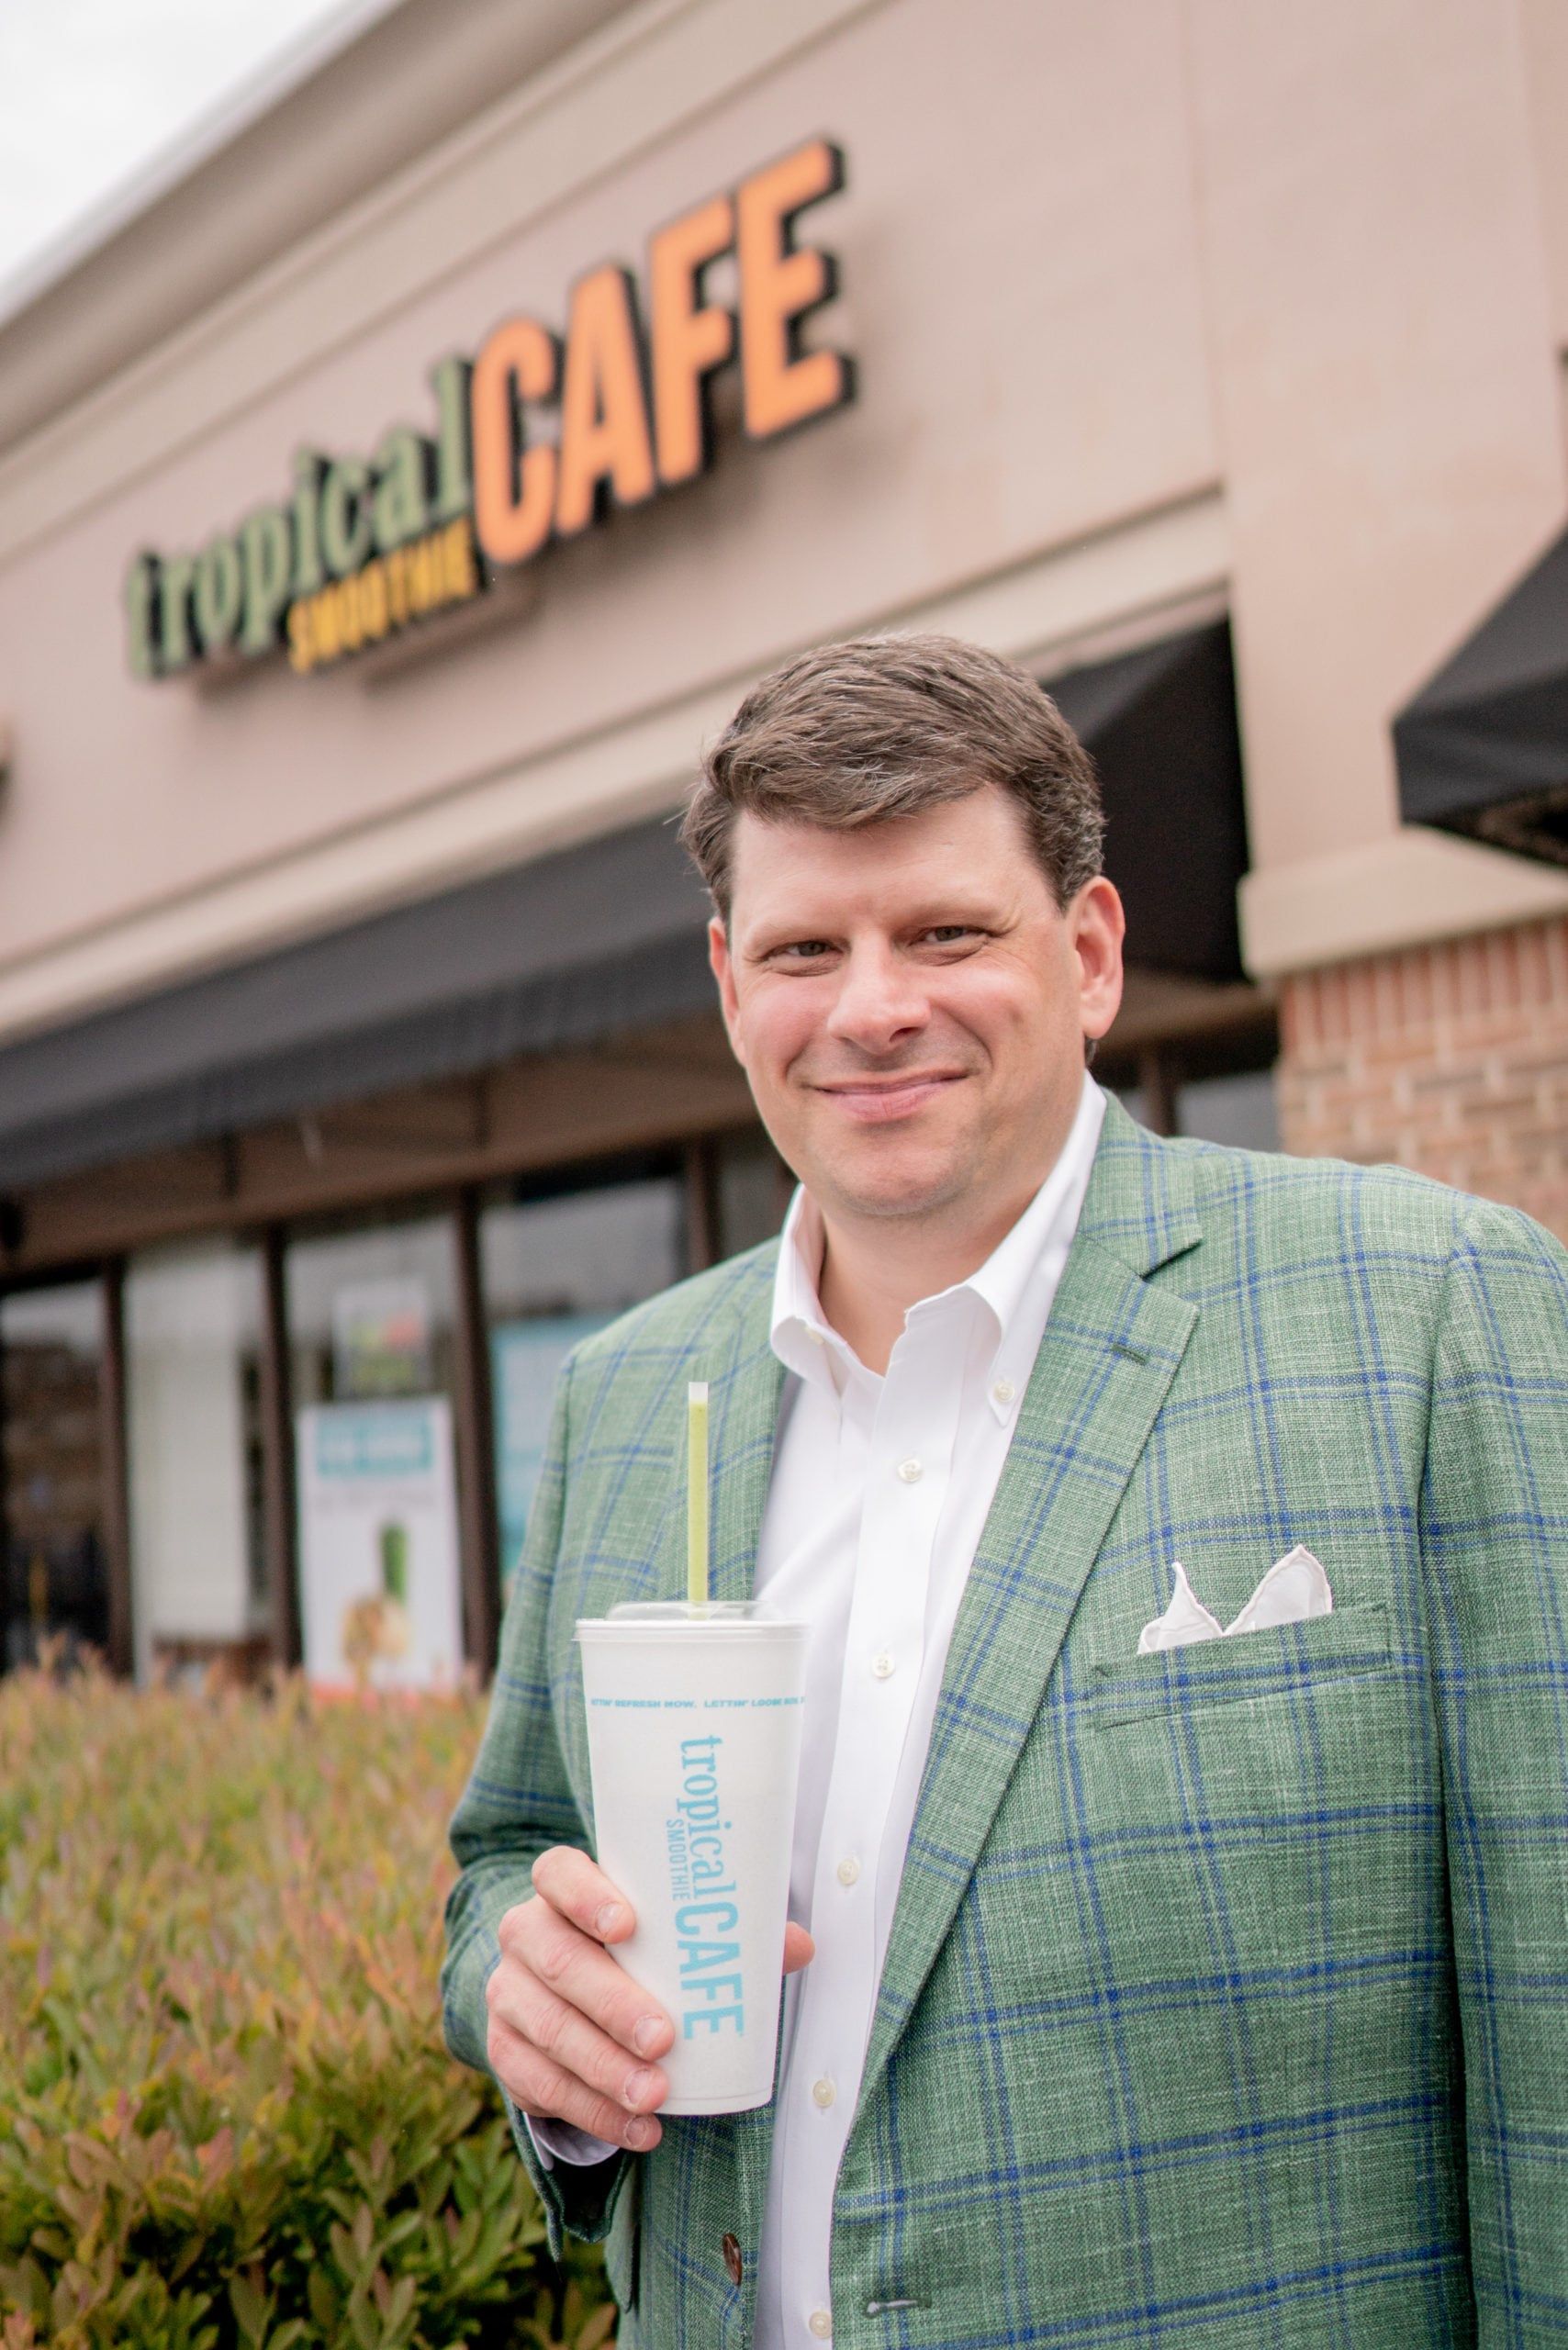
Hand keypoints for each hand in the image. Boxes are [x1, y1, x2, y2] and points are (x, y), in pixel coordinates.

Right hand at [486, 1845, 814, 2153]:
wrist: (574, 1991)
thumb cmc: (640, 1949)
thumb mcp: (673, 1932)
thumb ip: (729, 1932)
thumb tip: (798, 1945)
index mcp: (562, 1889)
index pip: (558, 1874)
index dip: (586, 1896)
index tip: (628, 1926)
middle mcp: (525, 1933)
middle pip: (557, 1960)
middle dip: (611, 2004)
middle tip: (664, 2039)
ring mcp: (508, 1993)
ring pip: (547, 2029)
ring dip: (603, 2069)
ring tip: (655, 2097)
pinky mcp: (506, 2051)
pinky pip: (539, 2085)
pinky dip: (592, 2112)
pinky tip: (636, 2128)